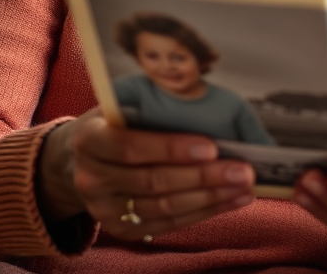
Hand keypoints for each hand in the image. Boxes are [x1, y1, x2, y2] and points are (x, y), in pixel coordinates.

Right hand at [37, 112, 255, 239]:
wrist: (81, 156)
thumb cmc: (118, 118)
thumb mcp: (127, 98)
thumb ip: (162, 97)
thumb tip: (219, 103)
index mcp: (89, 138)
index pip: (129, 147)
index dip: (170, 148)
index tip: (211, 146)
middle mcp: (91, 178)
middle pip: (152, 182)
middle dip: (202, 177)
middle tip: (242, 170)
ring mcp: (103, 209)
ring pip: (163, 208)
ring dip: (210, 198)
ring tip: (244, 186)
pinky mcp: (120, 229)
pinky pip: (167, 224)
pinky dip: (203, 212)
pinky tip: (231, 201)